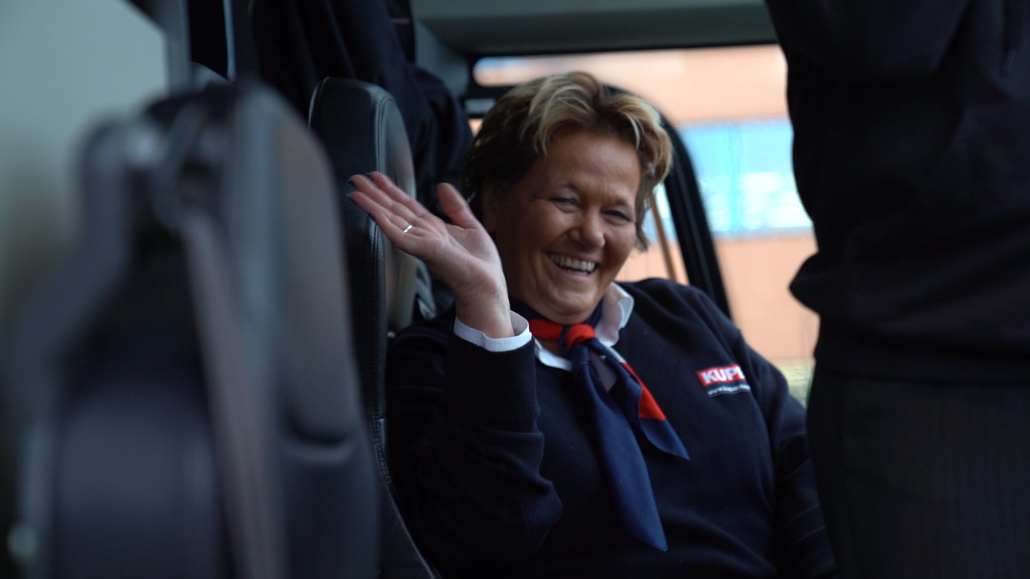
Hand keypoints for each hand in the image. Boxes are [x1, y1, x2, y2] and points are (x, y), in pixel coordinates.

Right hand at [348, 173, 513, 337]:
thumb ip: (455, 206)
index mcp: (433, 228)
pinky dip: (388, 226)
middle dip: (375, 194)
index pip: (406, 205)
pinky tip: (375, 214)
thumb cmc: (481, 264)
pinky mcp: (428, 252)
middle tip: (355, 179)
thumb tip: (442, 185)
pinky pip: (404, 237)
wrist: (488, 287)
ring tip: (356, 193)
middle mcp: (424, 234)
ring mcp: (423, 243)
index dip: (390, 190)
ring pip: (394, 221)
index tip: (375, 176)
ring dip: (374, 206)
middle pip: (395, 210)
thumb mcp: (470, 226)